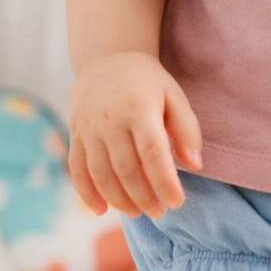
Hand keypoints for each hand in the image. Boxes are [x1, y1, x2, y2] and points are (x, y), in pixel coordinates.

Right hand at [68, 50, 202, 218]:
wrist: (108, 57)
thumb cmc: (149, 84)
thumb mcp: (175, 97)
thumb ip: (187, 130)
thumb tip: (195, 165)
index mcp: (138, 109)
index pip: (153, 154)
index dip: (165, 182)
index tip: (177, 203)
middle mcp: (110, 120)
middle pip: (126, 170)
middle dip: (144, 197)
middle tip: (159, 213)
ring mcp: (89, 127)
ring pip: (101, 174)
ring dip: (119, 200)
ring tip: (137, 213)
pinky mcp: (76, 133)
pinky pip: (77, 168)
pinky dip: (87, 193)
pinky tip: (101, 210)